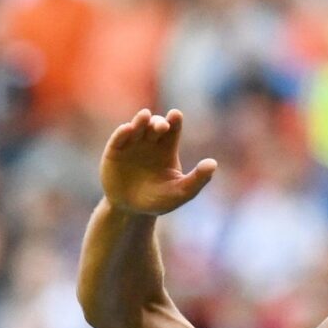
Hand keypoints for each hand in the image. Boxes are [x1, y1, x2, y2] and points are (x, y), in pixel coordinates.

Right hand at [101, 108, 217, 215]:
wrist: (131, 211)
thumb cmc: (158, 200)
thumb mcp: (180, 192)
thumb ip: (197, 179)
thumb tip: (213, 163)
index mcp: (167, 148)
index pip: (173, 128)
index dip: (174, 120)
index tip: (176, 115)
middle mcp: (150, 142)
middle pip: (155, 125)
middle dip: (159, 122)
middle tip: (162, 126)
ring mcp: (132, 145)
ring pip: (137, 127)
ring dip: (141, 121)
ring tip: (145, 117)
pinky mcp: (114, 151)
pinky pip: (118, 138)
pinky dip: (122, 133)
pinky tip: (127, 129)